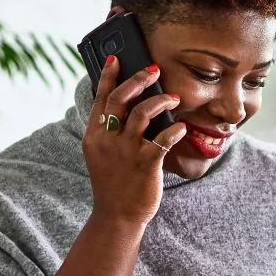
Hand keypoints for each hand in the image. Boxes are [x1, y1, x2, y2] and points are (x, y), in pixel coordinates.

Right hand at [83, 57, 186, 226]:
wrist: (116, 217)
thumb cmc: (114, 183)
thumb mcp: (102, 154)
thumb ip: (109, 131)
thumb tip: (128, 106)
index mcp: (94, 135)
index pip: (100, 99)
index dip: (108, 76)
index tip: (116, 58)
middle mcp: (106, 140)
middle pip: (120, 99)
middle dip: (137, 80)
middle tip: (154, 70)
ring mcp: (125, 152)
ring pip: (142, 114)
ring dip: (160, 101)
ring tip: (173, 98)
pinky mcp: (144, 164)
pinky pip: (163, 140)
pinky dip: (174, 130)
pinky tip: (181, 127)